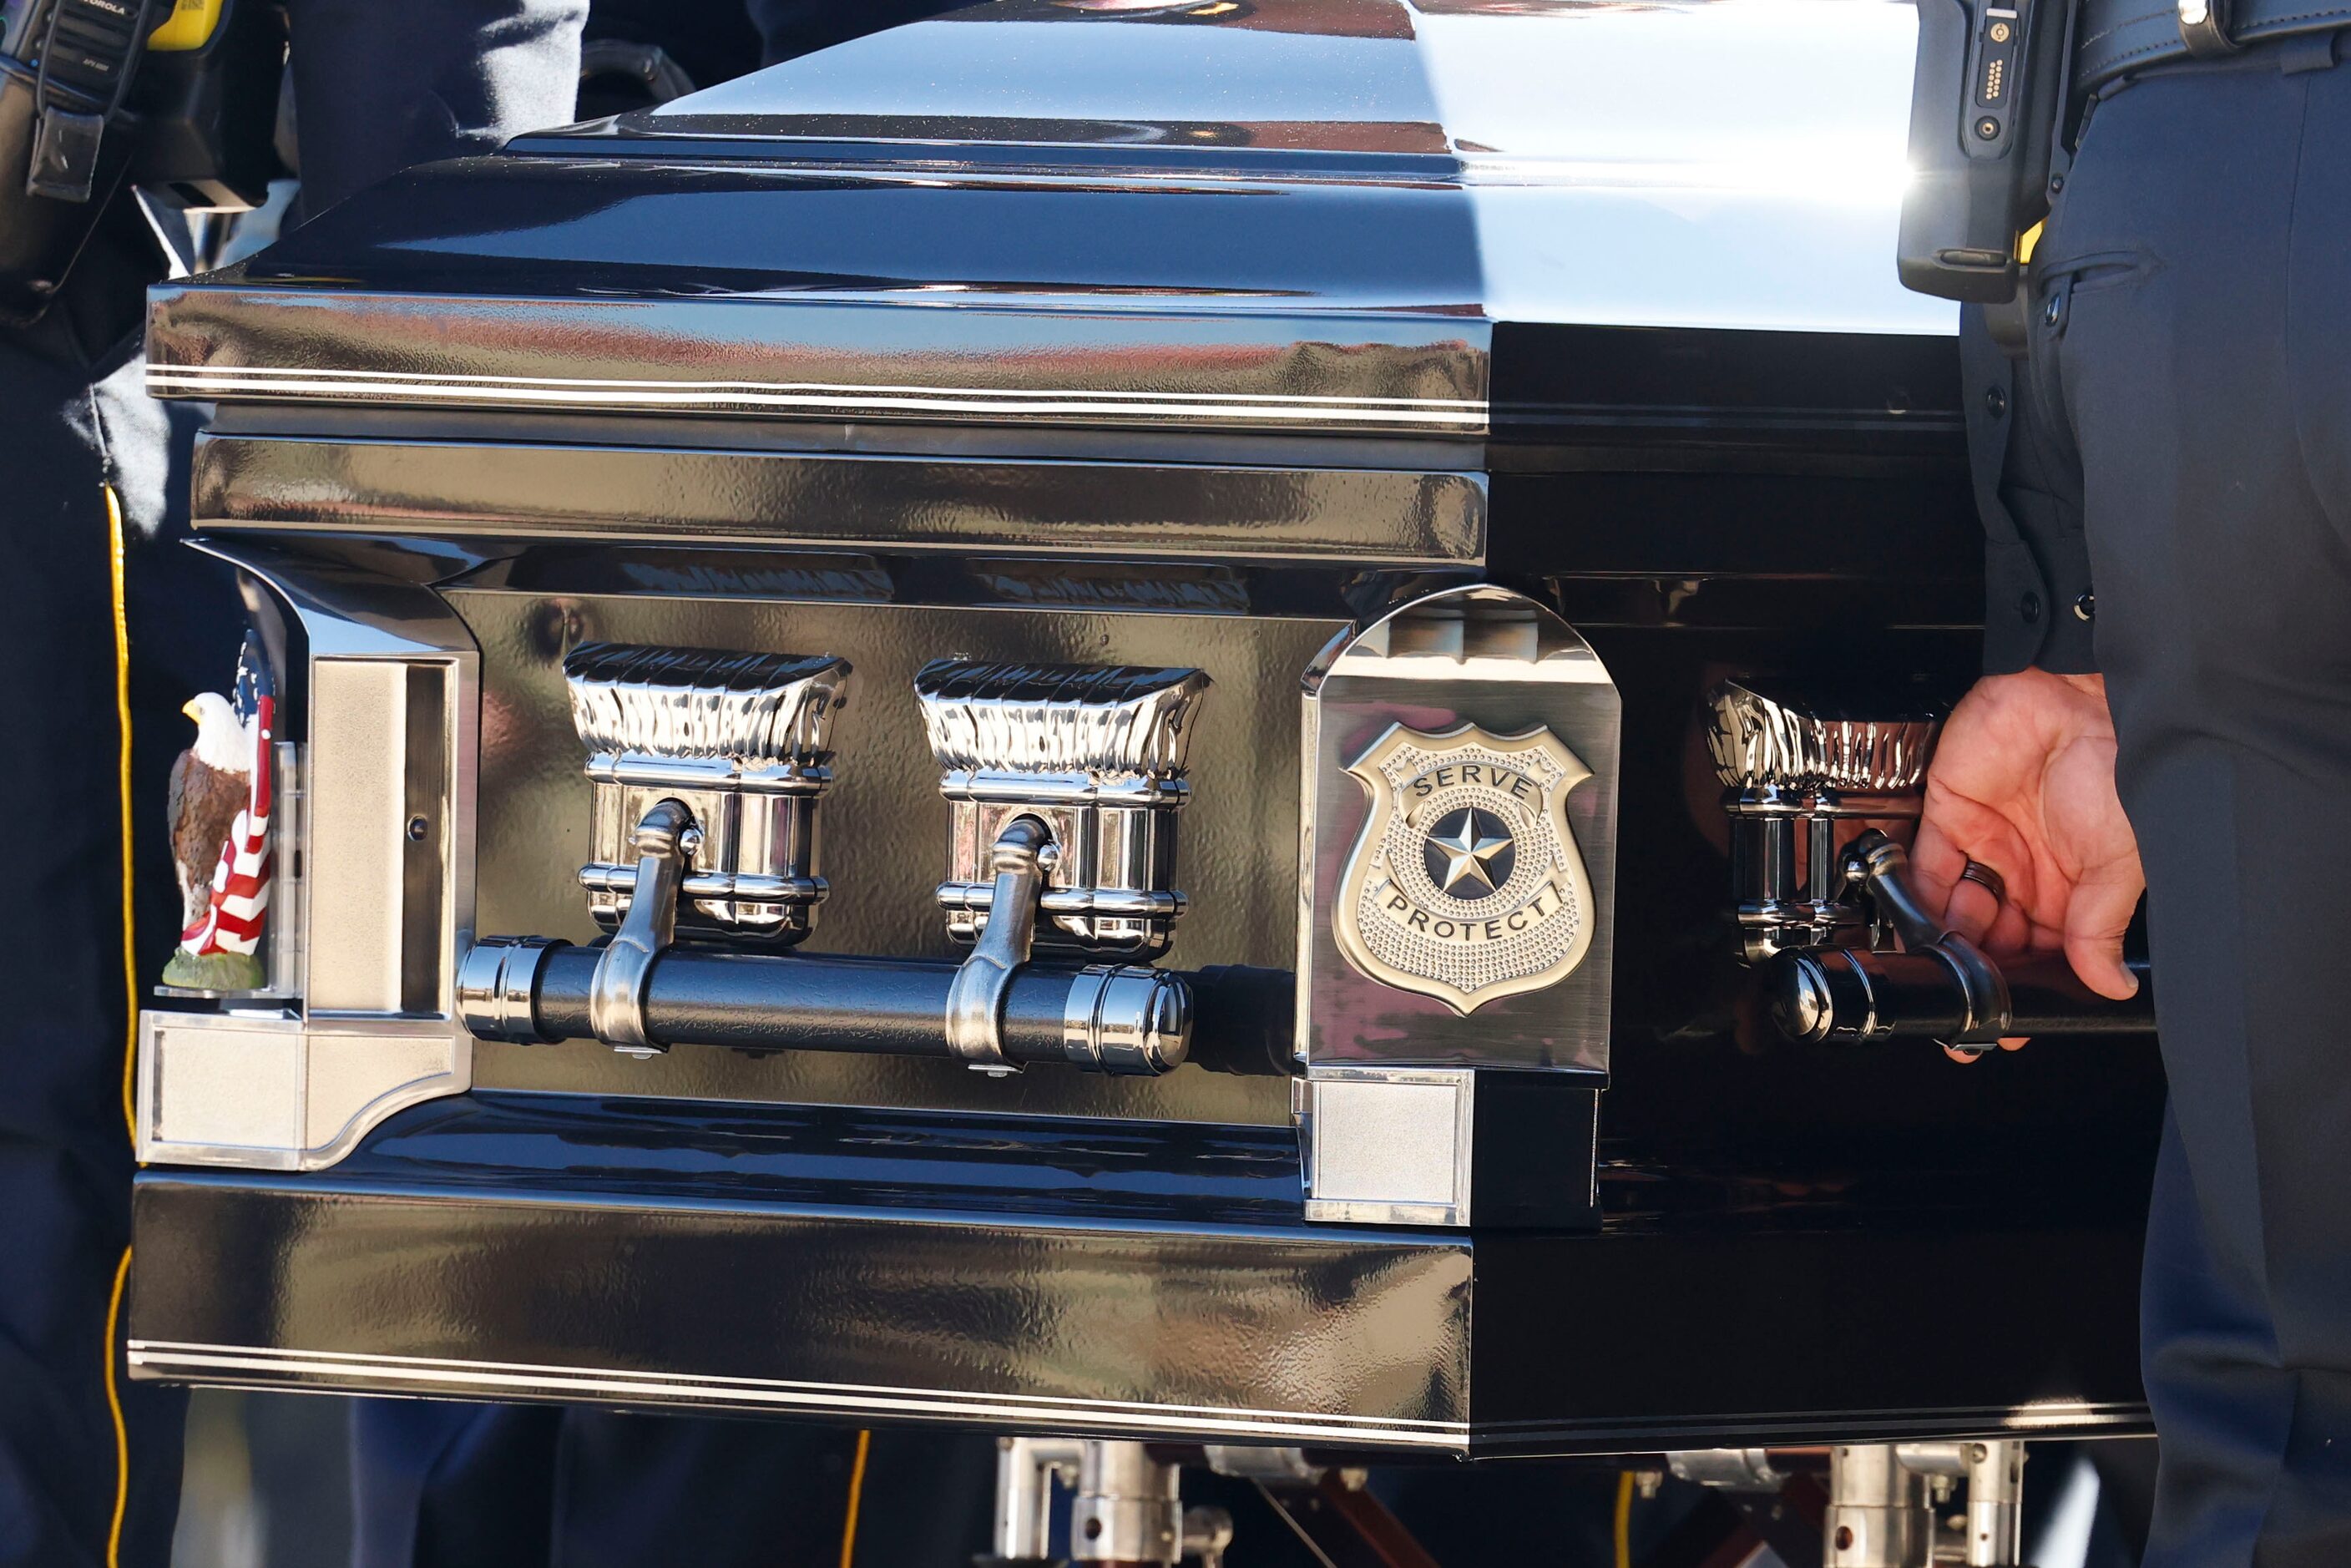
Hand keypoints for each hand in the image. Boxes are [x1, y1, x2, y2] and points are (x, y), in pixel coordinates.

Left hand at [1910, 671, 2144, 1051]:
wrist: (2080, 697)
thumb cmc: (2118, 764)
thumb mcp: (2122, 861)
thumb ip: (2100, 927)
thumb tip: (2110, 984)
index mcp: (2076, 886)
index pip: (2042, 952)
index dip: (2022, 985)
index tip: (2007, 1024)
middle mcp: (2029, 869)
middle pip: (1992, 937)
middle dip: (1977, 974)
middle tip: (1963, 1012)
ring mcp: (1987, 843)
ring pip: (1954, 911)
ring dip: (1945, 947)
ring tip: (1942, 977)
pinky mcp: (1948, 815)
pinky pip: (1923, 869)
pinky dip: (1915, 903)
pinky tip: (1915, 934)